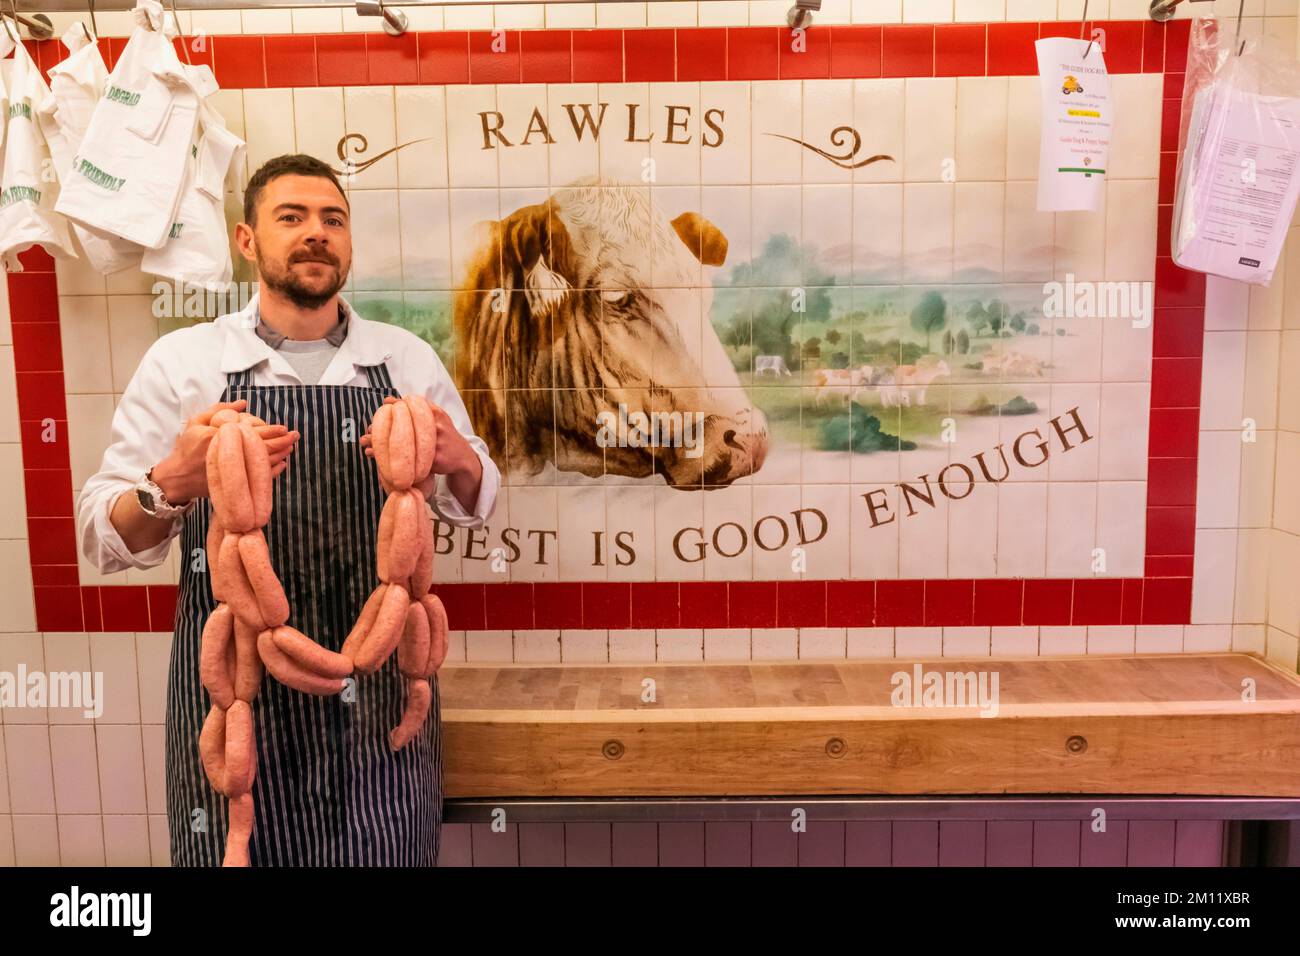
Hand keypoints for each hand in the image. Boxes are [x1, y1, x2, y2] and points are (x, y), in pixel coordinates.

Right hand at [152, 400, 300, 504]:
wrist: (178, 478)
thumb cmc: (186, 448)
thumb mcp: (196, 422)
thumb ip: (219, 410)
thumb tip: (243, 404)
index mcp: (220, 438)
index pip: (251, 434)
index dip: (270, 432)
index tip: (284, 428)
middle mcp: (229, 456)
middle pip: (262, 449)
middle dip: (282, 443)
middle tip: (295, 436)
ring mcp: (234, 472)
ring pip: (263, 464)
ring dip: (280, 455)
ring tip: (291, 447)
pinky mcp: (236, 484)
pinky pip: (258, 479)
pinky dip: (272, 472)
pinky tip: (282, 463)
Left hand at [360, 396, 478, 498]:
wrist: (462, 457)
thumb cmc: (443, 435)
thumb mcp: (434, 418)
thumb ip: (414, 409)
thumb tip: (387, 400)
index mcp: (434, 412)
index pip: (409, 405)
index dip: (391, 409)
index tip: (378, 414)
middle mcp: (435, 424)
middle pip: (402, 425)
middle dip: (381, 430)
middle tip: (366, 434)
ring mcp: (436, 441)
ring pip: (403, 444)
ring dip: (382, 446)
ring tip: (367, 447)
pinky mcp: (435, 458)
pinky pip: (410, 459)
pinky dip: (392, 461)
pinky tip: (380, 462)